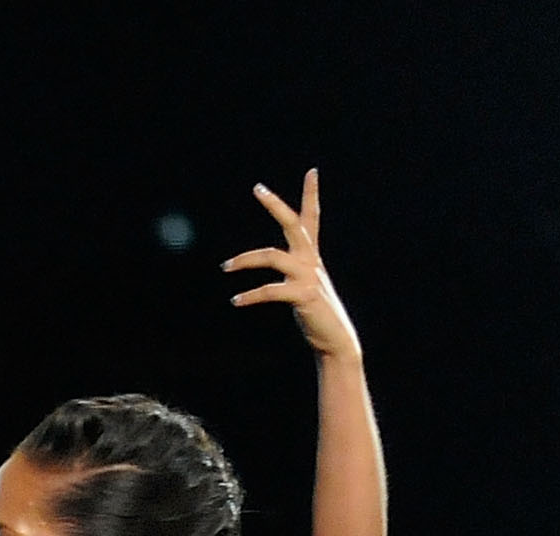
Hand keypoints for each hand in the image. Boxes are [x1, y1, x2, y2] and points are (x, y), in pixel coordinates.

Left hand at [225, 170, 361, 358]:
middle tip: (257, 188)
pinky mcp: (302, 295)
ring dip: (245, 259)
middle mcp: (310, 261)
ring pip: (272, 256)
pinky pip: (271, 291)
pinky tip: (235, 301)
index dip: (312, 195)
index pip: (312, 218)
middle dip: (275, 205)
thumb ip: (291, 273)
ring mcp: (308, 277)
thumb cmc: (317, 314)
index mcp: (311, 256)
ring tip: (224, 267)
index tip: (312, 171)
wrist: (335, 340)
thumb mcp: (303, 287)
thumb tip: (274, 265)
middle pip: (293, 224)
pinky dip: (251, 295)